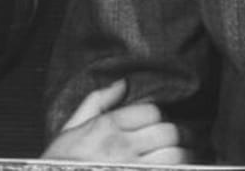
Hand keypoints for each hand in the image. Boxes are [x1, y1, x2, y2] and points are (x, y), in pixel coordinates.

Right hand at [42, 78, 191, 163]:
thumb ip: (97, 101)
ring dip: (184, 156)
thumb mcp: (70, 128)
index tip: (160, 124)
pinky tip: (176, 169)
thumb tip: (123, 83)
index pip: (152, 111)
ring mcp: (132, 169)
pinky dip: (177, 170)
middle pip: (169, 132)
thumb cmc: (60, 162)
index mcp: (107, 127)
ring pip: (175, 157)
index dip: (160, 117)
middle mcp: (122, 148)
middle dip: (179, 135)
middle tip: (182, 139)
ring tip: (184, 157)